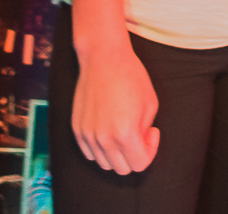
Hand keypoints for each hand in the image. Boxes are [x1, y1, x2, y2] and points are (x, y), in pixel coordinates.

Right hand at [71, 40, 160, 172]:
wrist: (103, 58)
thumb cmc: (131, 77)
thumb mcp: (150, 104)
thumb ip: (145, 132)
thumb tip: (139, 144)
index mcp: (125, 134)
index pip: (139, 164)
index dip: (150, 151)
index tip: (150, 133)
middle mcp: (103, 139)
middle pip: (122, 169)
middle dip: (135, 155)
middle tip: (139, 133)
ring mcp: (87, 135)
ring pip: (104, 164)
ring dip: (117, 154)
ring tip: (123, 131)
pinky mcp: (77, 129)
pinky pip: (89, 153)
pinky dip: (101, 149)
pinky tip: (108, 129)